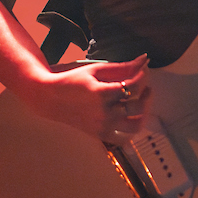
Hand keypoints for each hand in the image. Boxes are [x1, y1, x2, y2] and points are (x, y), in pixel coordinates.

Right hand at [24, 54, 151, 141]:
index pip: (134, 86)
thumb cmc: (72, 80)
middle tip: (144, 84)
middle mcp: (103, 113)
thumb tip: (144, 59)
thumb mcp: (96, 69)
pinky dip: (132, 128)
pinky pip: (123, 138)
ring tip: (141, 101)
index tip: (143, 69)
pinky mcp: (99, 134)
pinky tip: (132, 116)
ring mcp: (102, 126)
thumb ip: (122, 67)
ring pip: (135, 126)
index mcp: (102, 94)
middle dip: (146, 92)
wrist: (51, 98)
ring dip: (144, 113)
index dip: (143, 76)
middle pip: (137, 106)